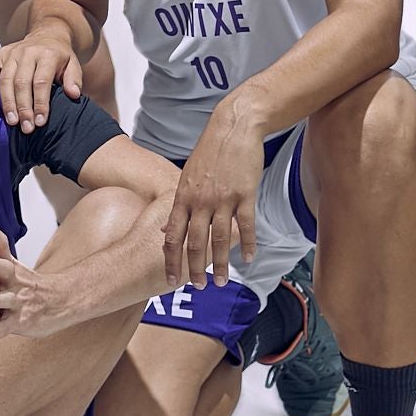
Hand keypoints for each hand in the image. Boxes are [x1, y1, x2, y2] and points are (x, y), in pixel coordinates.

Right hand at [0, 29, 82, 129]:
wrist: (48, 34)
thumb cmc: (60, 56)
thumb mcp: (73, 64)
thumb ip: (74, 79)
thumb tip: (74, 95)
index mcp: (47, 54)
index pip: (41, 82)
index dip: (40, 103)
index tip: (40, 122)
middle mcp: (27, 52)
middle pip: (21, 83)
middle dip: (23, 108)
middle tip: (26, 127)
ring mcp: (11, 53)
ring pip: (5, 80)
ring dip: (7, 103)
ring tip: (12, 122)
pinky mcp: (0, 55)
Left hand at [0, 216, 78, 343]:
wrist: (62, 302)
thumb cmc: (30, 284)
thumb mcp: (14, 266)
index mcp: (11, 266)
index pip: (2, 245)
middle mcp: (14, 281)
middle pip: (4, 269)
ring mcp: (17, 301)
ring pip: (4, 300)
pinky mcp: (18, 321)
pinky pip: (3, 329)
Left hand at [161, 104, 264, 289]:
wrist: (233, 127)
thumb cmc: (211, 151)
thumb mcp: (187, 176)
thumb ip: (179, 203)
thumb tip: (166, 228)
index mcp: (183, 196)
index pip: (173, 234)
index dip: (171, 259)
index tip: (170, 279)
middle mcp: (200, 200)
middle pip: (195, 242)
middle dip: (194, 268)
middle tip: (196, 288)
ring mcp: (223, 198)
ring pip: (220, 238)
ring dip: (221, 263)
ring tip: (221, 282)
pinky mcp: (244, 194)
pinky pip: (246, 225)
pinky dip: (247, 244)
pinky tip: (248, 259)